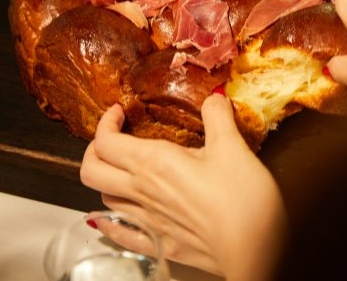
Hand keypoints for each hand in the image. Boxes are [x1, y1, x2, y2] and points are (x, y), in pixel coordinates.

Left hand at [80, 95, 286, 280]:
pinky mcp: (159, 245)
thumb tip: (214, 95)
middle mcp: (142, 192)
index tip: (121, 112)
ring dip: (107, 181)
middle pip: (92, 171)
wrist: (254, 251)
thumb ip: (217, 116)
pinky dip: (111, 222)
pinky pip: (120, 234)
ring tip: (124, 170)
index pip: (106, 141)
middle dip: (95, 150)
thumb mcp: (232, 146)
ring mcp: (147, 222)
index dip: (106, 122)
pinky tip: (115, 217)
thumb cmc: (242, 199)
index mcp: (153, 163)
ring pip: (104, 200)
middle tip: (113, 138)